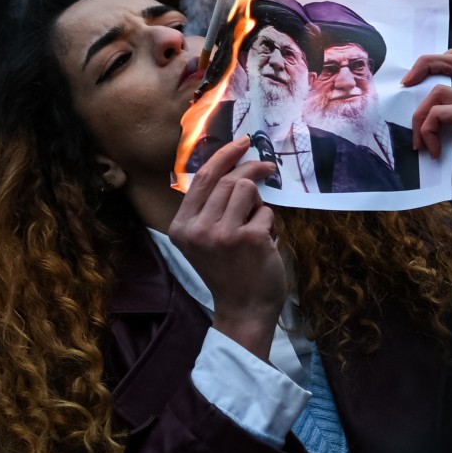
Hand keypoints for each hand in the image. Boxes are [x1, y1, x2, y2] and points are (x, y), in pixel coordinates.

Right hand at [168, 135, 284, 359]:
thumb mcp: (205, 239)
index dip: (223, 155)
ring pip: (246, 190)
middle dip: (251, 169)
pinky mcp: (248, 238)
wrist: (244, 309)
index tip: (242, 143)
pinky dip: (269, 224)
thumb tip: (232, 166)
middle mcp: (197, 229)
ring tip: (256, 225)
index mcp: (182, 226)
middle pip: (227, 180)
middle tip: (267, 167)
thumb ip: (209, 207)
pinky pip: (266, 211)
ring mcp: (222, 234)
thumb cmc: (229, 270)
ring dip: (258, 203)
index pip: (201, 178)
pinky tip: (263, 244)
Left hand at [404, 49, 451, 206]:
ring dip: (420, 116)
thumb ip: (445, 109)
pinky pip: (437, 112)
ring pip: (439, 90)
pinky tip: (432, 152)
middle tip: (405, 82)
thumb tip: (412, 87)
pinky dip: (426, 131)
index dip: (442, 59)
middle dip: (426, 64)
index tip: (416, 76)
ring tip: (421, 142)